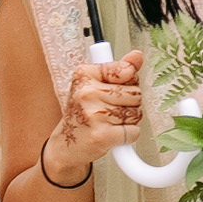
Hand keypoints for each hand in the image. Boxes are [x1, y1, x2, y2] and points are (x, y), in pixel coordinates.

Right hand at [45, 49, 147, 176]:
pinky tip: (112, 135)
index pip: (127, 70)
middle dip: (129, 103)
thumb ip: (117, 70)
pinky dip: (128, 136)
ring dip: (129, 120)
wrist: (65, 146)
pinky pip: (133, 131)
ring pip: (136, 113)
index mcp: (84, 75)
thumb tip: (137, 56)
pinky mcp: (102, 135)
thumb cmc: (82, 114)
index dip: (129, 82)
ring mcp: (95, 114)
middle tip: (110, 110)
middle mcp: (88, 92)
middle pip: (136, 93)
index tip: (115, 89)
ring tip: (109, 122)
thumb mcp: (93, 86)